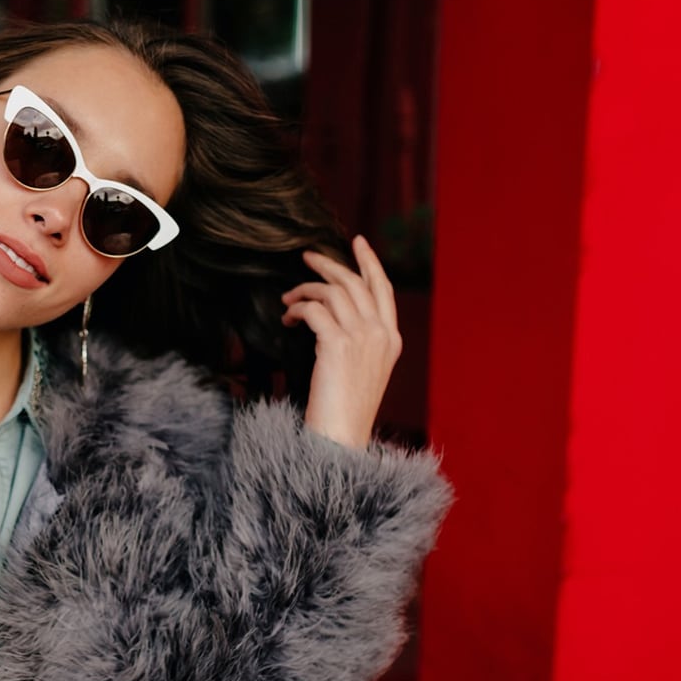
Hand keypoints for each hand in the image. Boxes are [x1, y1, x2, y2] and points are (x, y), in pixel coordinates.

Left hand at [281, 235, 401, 449]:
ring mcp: (362, 338)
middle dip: (330, 265)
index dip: (370, 262)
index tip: (357, 242)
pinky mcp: (337, 345)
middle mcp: (381, 334)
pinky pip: (314, 310)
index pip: (383, 290)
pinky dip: (298, 309)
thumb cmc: (346, 411)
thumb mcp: (363, 372)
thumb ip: (358, 342)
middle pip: (356, 283)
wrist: (341, 438)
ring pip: (333, 293)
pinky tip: (288, 317)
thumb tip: (330, 318)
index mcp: (392, 340)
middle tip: (307, 256)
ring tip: (288, 298)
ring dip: (306, 289)